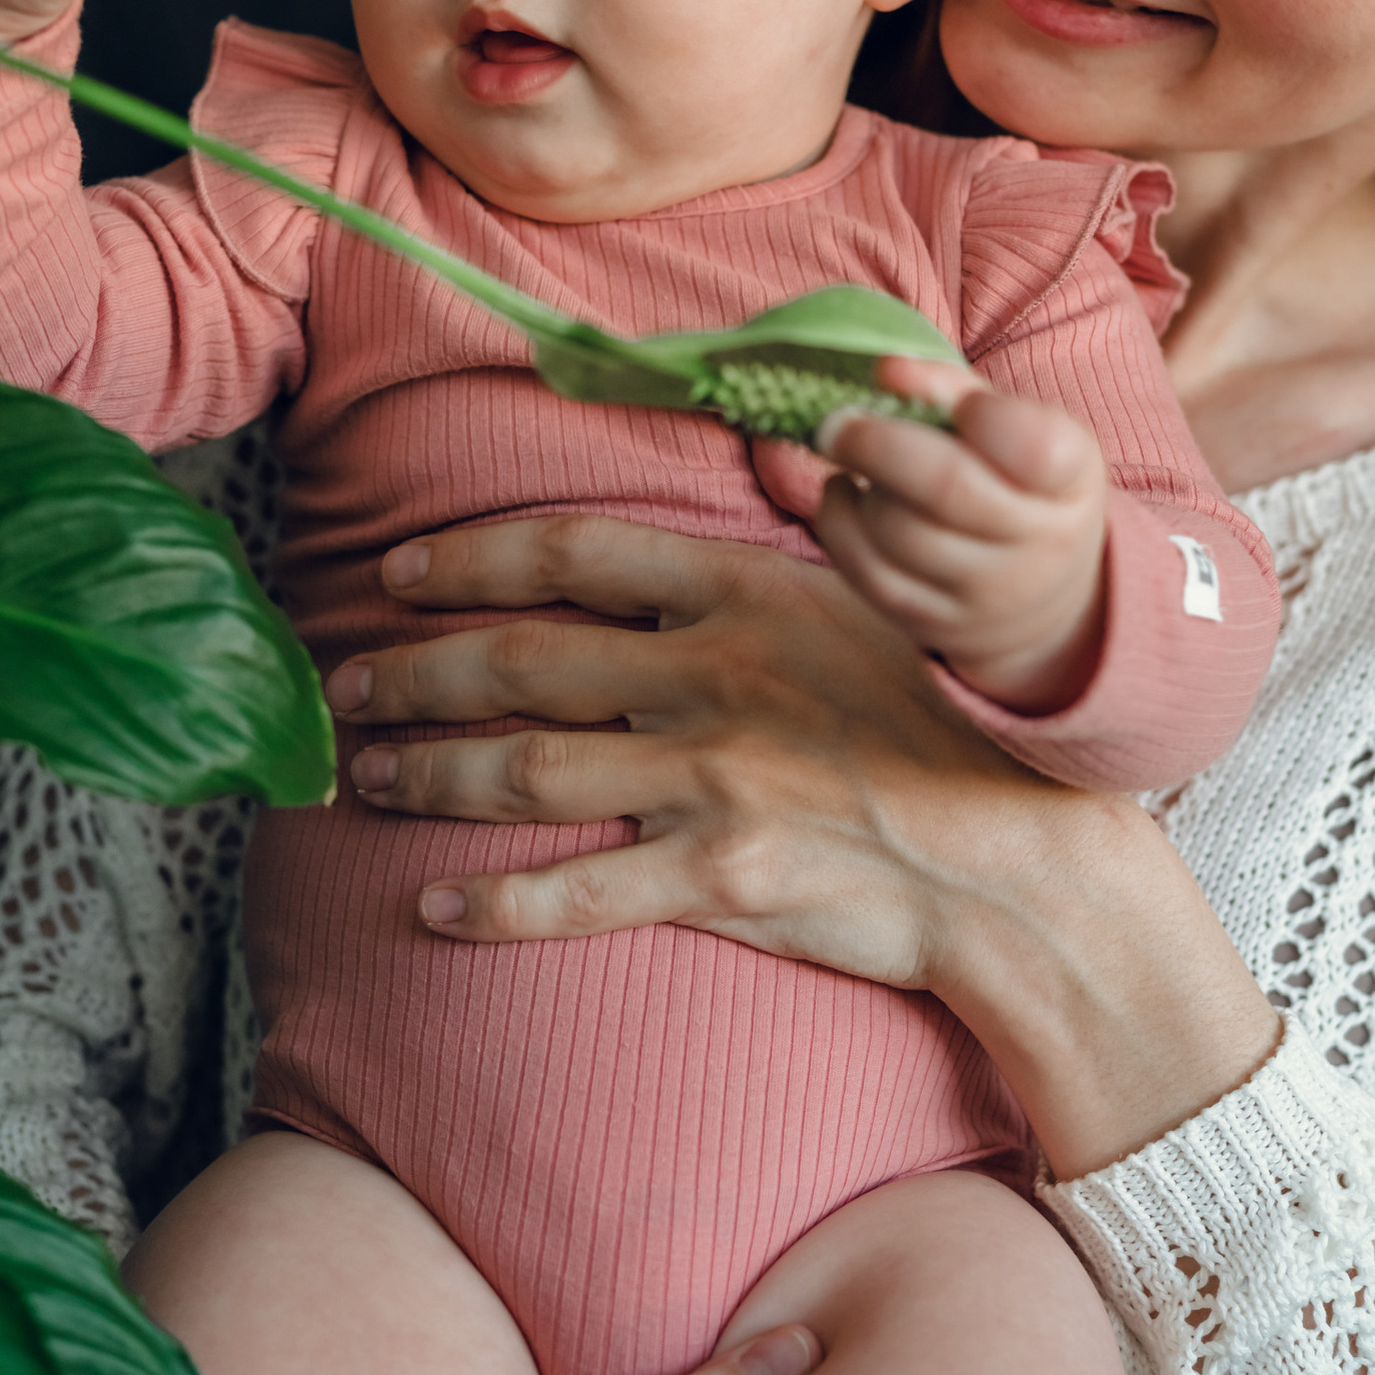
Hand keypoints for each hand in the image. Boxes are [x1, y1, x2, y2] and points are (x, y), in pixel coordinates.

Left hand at [334, 514, 1047, 993]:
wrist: (1023, 859)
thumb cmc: (949, 728)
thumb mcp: (872, 603)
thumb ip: (792, 544)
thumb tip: (762, 461)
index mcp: (746, 593)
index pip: (575, 554)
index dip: (472, 562)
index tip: (400, 576)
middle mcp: (715, 675)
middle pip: (522, 661)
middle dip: (417, 673)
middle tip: (351, 690)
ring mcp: (713, 776)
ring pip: (526, 769)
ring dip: (432, 773)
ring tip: (373, 779)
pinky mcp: (719, 874)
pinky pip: (576, 890)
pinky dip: (493, 905)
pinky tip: (433, 913)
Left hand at [806, 353, 1109, 714]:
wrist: (1040, 593)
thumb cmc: (1020, 484)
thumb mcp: (1022, 431)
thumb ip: (959, 392)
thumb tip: (887, 370)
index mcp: (1070, 478)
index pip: (1036, 447)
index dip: (986, 415)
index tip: (962, 403)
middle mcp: (1039, 543)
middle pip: (946, 487)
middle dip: (877, 444)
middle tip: (838, 421)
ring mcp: (987, 593)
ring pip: (897, 532)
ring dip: (862, 485)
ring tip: (857, 462)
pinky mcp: (934, 623)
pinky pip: (867, 572)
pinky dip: (838, 523)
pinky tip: (845, 495)